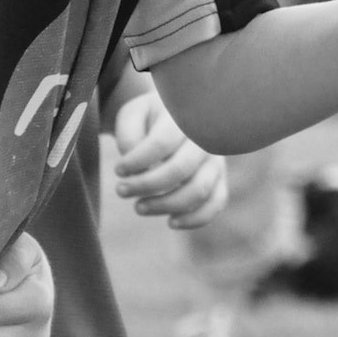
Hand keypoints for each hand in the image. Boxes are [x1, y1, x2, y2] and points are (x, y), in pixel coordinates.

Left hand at [111, 89, 227, 228]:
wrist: (172, 119)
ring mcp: (216, 160)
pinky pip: (216, 203)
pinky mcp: (220, 179)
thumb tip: (138, 169)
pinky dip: (195, 218)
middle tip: (121, 190)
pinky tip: (171, 221)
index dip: (137, 161)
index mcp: (183, 117)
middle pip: (179, 169)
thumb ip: (129, 135)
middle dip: (146, 185)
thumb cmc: (148, 119)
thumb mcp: (133, 115)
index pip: (161, 143)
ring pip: (198, 190)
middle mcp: (205, 139)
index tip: (118, 170)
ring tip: (139, 207)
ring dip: (165, 205)